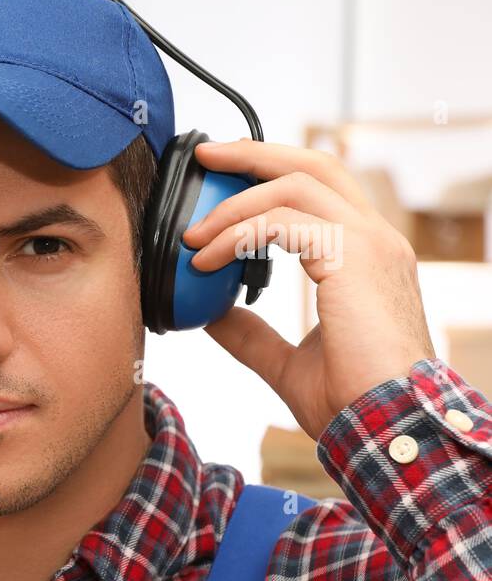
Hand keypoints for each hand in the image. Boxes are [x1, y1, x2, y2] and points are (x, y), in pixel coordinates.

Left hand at [182, 139, 436, 440]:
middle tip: (206, 154)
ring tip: (192, 235)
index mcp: (365, 256)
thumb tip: (210, 316)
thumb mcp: (287, 363)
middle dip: (254, 153)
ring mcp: (370, 244)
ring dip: (234, 203)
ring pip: (294, 185)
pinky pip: (283, 222)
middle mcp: (375, 239)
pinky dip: (237, 235)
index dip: (270, 176)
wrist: (389, 428)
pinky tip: (206, 261)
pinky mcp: (355, 258)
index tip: (222, 175)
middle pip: (313, 165)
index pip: (319, 190)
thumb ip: (251, 334)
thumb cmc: (353, 403)